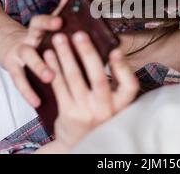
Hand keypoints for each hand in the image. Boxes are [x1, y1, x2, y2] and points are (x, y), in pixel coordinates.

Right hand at [0, 0, 68, 107]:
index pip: (43, 18)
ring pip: (29, 57)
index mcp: (38, 28)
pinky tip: (36, 102)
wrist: (1, 41)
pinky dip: (27, 92)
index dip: (51, 18)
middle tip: (62, 41)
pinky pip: (19, 80)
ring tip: (51, 77)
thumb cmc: (33, 37)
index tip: (62, 19)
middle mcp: (28, 36)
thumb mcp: (42, 28)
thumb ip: (57, 18)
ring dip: (40, 67)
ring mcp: (19, 52)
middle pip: (36, 31)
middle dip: (47, 34)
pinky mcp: (12, 67)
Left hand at [43, 30, 138, 151]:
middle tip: (79, 34)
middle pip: (97, 78)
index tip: (115, 50)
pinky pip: (59, 86)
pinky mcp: (67, 113)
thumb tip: (109, 49)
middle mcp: (105, 110)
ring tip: (59, 38)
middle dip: (87, 53)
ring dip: (65, 55)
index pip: (129, 86)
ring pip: (74, 78)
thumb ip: (113, 83)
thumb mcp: (113, 104)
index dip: (123, 68)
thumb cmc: (98, 116)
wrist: (78, 144)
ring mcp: (85, 112)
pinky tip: (49, 55)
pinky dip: (54, 68)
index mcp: (121, 105)